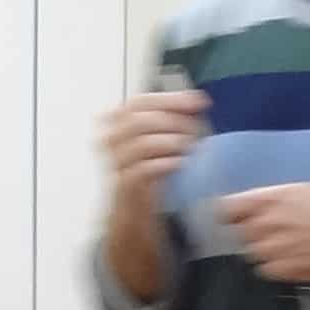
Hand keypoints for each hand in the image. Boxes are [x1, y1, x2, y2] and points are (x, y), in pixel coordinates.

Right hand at [100, 91, 208, 207]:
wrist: (134, 210)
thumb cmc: (148, 173)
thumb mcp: (160, 141)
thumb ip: (173, 119)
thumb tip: (198, 100)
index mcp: (118, 124)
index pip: (139, 103)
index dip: (169, 99)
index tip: (197, 100)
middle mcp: (112, 141)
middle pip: (138, 120)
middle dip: (173, 121)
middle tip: (196, 128)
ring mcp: (116, 163)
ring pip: (141, 143)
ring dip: (172, 141)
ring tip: (190, 146)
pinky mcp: (124, 185)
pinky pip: (143, 170)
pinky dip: (165, 163)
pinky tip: (180, 163)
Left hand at [213, 183, 309, 285]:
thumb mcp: (301, 190)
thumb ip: (270, 200)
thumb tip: (248, 208)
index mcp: (269, 199)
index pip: (226, 209)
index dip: (230, 215)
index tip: (234, 218)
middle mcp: (266, 224)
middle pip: (239, 232)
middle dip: (253, 232)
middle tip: (276, 231)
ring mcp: (273, 249)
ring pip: (253, 252)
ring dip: (265, 250)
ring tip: (290, 245)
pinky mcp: (283, 270)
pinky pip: (266, 270)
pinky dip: (276, 266)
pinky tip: (295, 257)